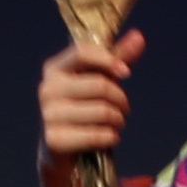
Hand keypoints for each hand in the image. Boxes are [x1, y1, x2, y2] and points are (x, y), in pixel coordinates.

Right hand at [41, 30, 144, 164]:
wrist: (63, 150)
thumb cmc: (84, 108)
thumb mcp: (100, 80)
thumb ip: (118, 58)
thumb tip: (139, 36)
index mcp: (55, 68)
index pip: (81, 51)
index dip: (109, 60)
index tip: (126, 73)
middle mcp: (47, 89)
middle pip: (100, 85)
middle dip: (120, 99)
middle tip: (122, 108)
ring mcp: (48, 114)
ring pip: (102, 111)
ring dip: (118, 120)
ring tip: (114, 123)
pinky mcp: (54, 139)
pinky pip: (96, 134)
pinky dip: (110, 137)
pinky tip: (108, 137)